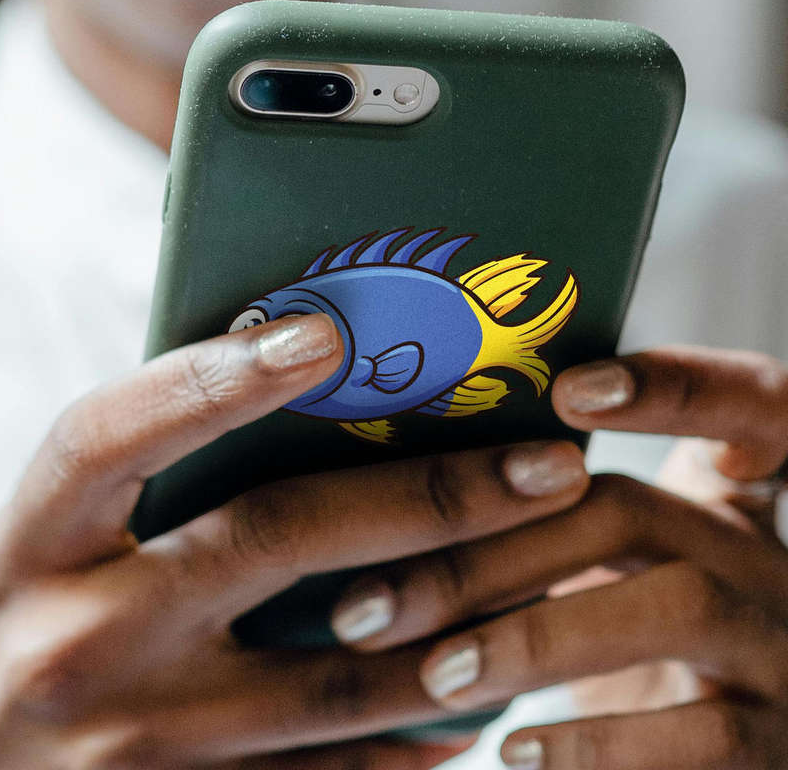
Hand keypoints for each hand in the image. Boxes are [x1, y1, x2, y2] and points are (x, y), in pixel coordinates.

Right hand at [0, 313, 590, 768]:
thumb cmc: (28, 631)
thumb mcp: (59, 547)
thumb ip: (159, 485)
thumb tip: (308, 401)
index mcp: (35, 544)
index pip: (117, 432)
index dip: (219, 377)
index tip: (330, 331)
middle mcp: (74, 641)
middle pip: (275, 539)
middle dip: (432, 497)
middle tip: (550, 465)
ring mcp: (129, 748)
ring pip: (333, 677)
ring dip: (459, 623)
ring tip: (557, 568)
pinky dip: (409, 736)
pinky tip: (477, 696)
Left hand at [329, 347, 787, 768]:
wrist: (727, 746)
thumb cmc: (635, 630)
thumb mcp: (616, 566)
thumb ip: (552, 519)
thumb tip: (400, 490)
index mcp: (725, 496)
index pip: (742, 401)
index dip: (674, 384)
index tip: (570, 389)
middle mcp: (760, 553)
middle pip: (632, 510)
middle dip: (495, 550)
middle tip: (371, 602)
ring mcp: (781, 644)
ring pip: (674, 606)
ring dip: (537, 637)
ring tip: (435, 673)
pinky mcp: (778, 741)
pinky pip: (703, 737)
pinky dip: (597, 744)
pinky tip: (514, 750)